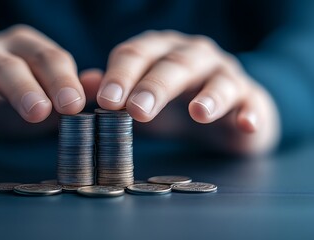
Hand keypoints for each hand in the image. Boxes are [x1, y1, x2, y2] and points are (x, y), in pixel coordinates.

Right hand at [0, 25, 99, 157]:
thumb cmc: (7, 113)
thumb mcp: (43, 108)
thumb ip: (68, 95)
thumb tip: (100, 83)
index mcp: (32, 52)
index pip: (57, 60)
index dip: (69, 81)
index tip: (79, 105)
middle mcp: (7, 48)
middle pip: (34, 57)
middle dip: (54, 81)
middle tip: (69, 107)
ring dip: (20, 86)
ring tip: (37, 110)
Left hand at [96, 30, 279, 154]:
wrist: (219, 115)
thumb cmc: (172, 107)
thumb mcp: (138, 101)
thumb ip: (113, 92)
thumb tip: (85, 85)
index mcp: (159, 52)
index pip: (136, 54)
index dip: (121, 75)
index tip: (105, 101)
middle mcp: (192, 56)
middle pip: (173, 64)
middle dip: (155, 86)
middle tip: (137, 110)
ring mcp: (223, 73)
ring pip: (218, 79)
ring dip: (208, 95)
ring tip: (198, 113)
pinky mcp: (248, 95)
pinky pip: (250, 101)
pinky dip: (249, 112)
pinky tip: (245, 123)